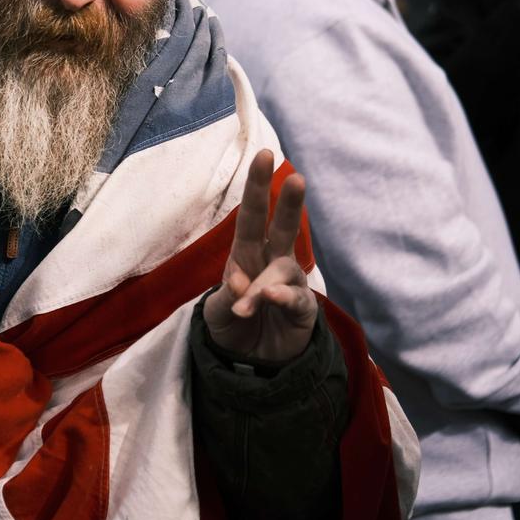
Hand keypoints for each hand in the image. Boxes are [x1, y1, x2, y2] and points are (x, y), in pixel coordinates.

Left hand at [203, 149, 317, 361]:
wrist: (249, 364)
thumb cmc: (232, 325)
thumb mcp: (216, 311)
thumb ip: (225, 296)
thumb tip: (239, 281)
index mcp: (246, 253)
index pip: (252, 214)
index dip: (257, 186)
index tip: (265, 155)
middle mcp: (272, 261)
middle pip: (283, 227)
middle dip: (289, 203)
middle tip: (296, 179)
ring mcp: (290, 284)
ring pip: (285, 269)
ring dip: (263, 286)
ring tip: (245, 305)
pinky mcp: (304, 309)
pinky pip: (296, 298)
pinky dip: (281, 298)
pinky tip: (270, 299)